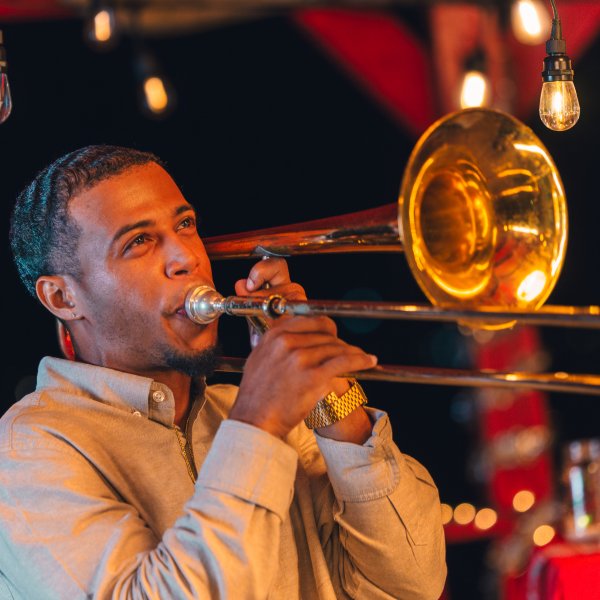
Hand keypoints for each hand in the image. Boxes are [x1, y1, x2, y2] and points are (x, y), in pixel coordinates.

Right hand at [230, 259, 376, 438]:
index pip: (309, 321)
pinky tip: (369, 361)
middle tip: (350, 351)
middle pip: (325, 335)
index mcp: (274, 335)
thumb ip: (277, 344)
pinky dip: (360, 360)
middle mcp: (286, 342)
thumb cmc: (256, 395)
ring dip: (353, 352)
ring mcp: (300, 359)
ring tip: (363, 358)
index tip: (334, 334)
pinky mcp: (313, 377)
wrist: (254, 420)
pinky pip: (344, 363)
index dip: (326, 327)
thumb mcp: (259, 359)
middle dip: (340, 343)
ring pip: (336, 349)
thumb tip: (297, 337)